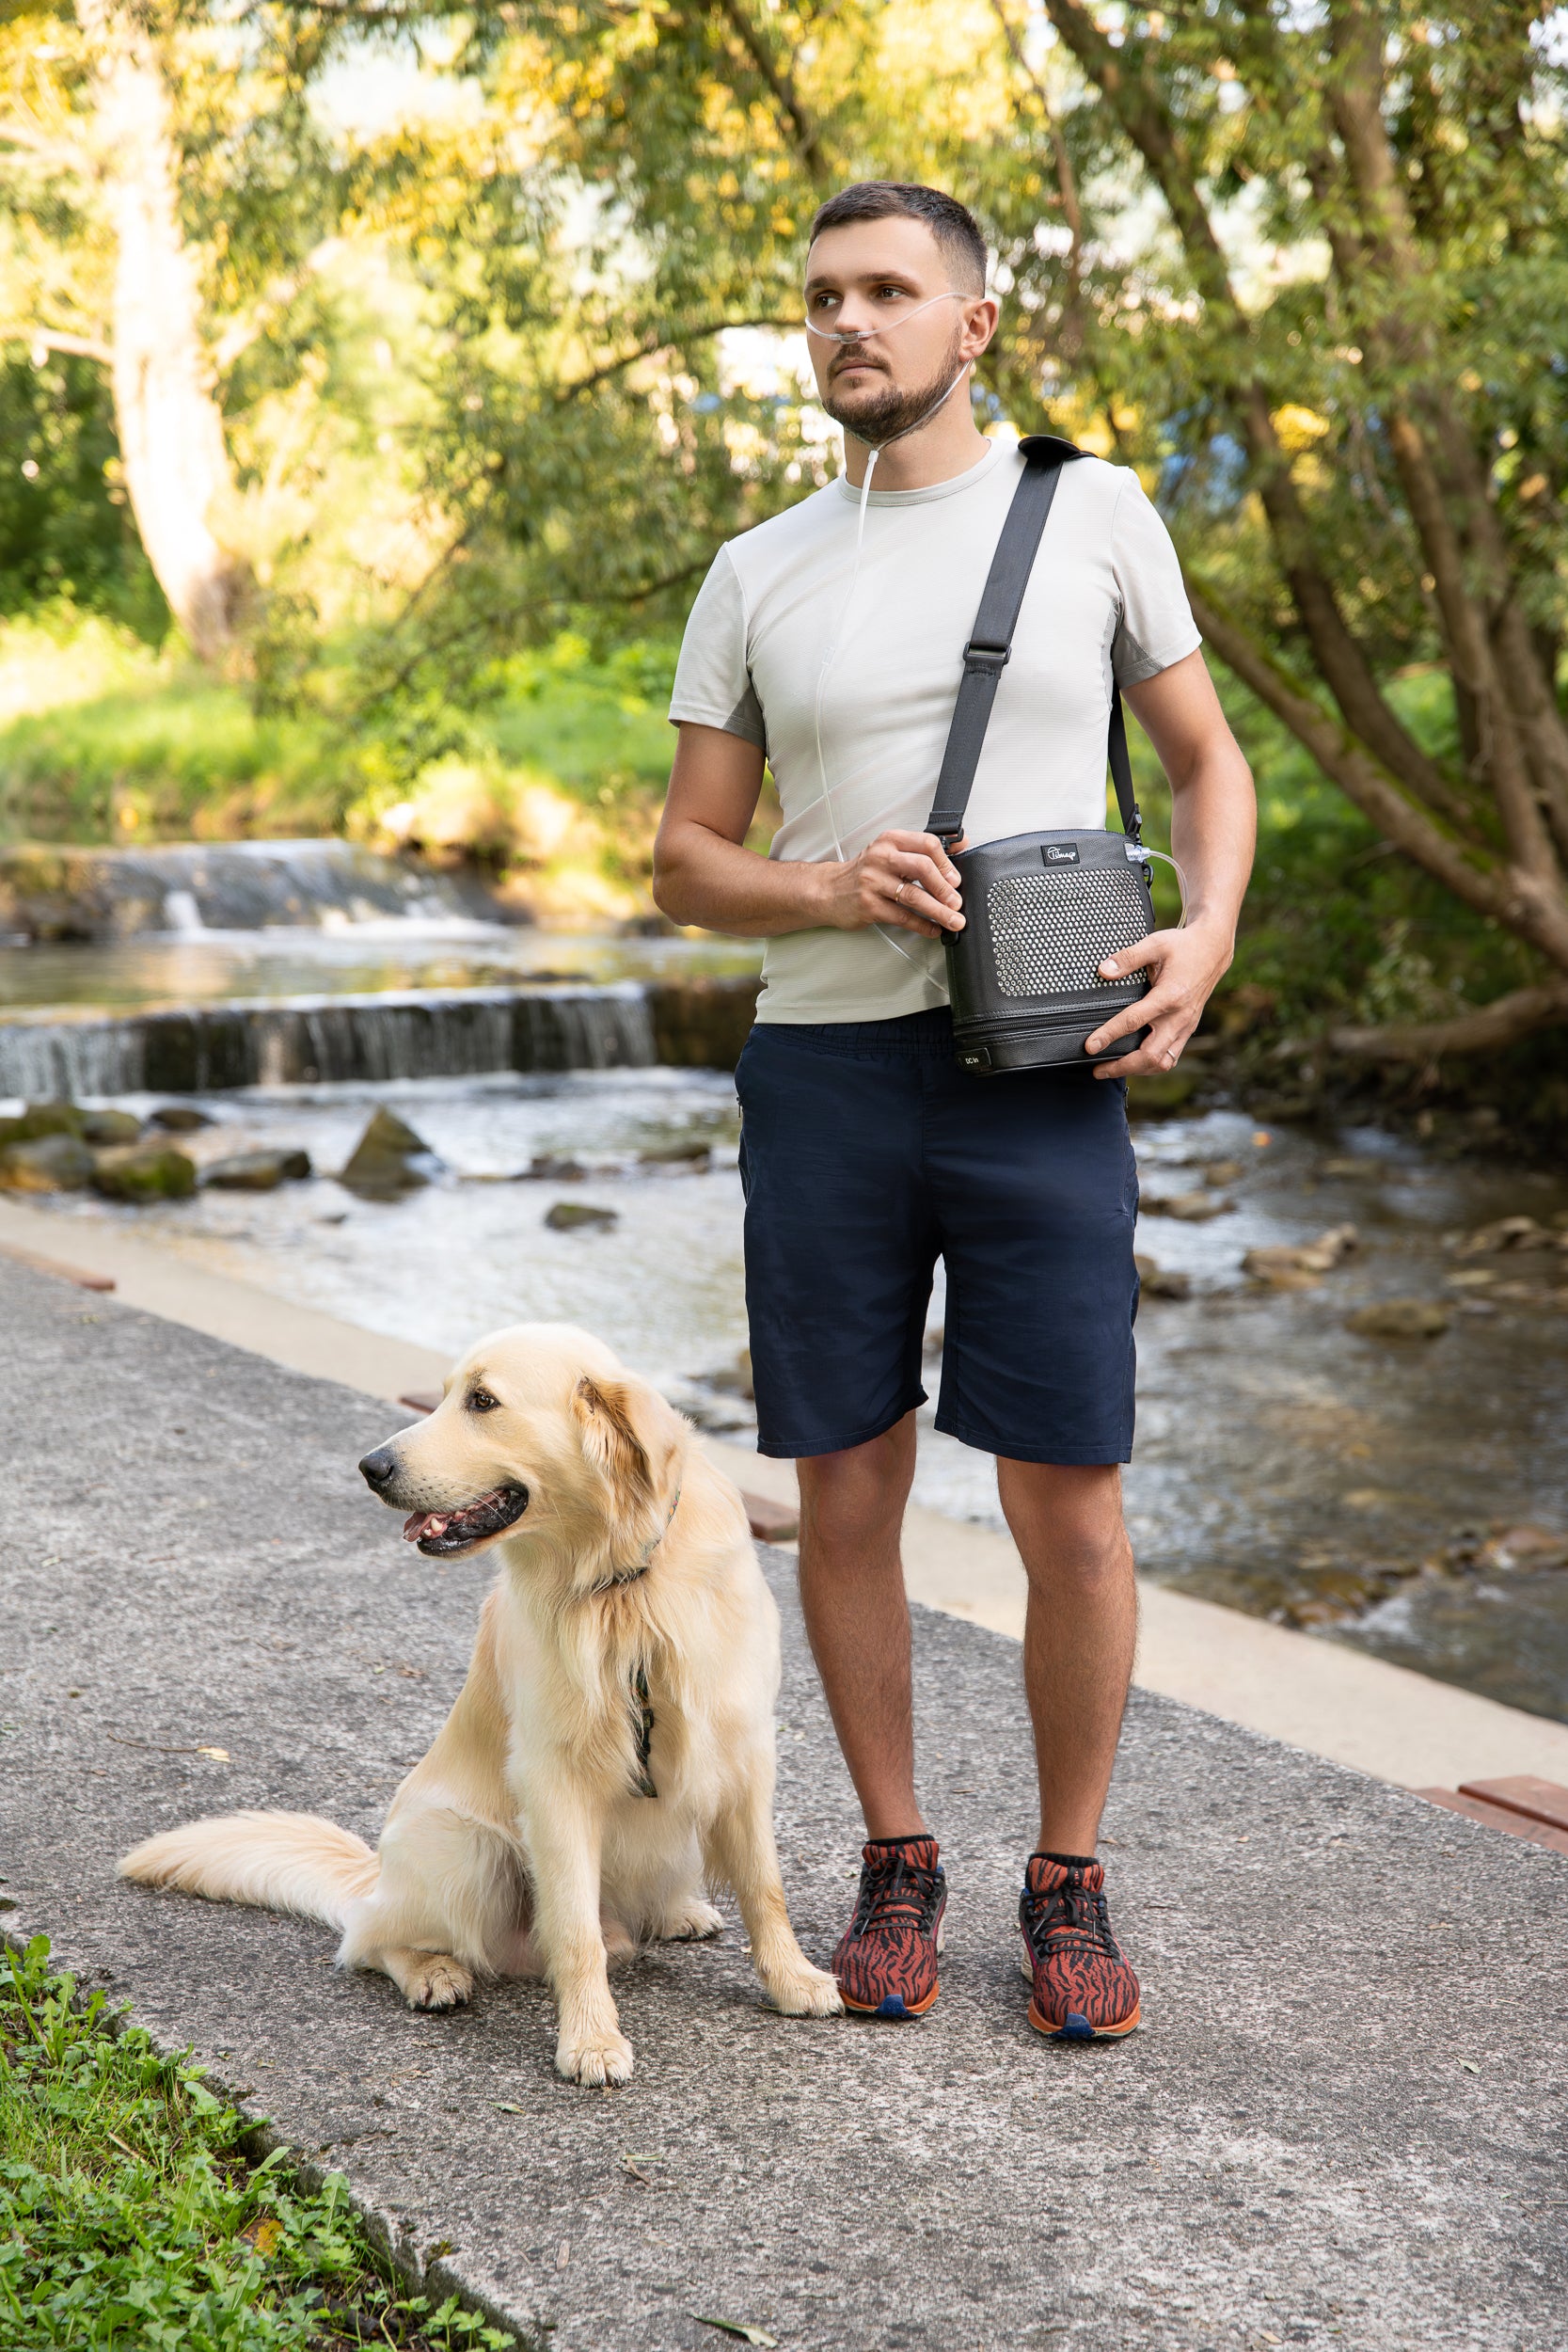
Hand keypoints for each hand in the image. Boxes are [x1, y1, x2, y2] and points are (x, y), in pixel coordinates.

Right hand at [818, 829, 965, 937]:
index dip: (947, 863)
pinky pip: (902, 917)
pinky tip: (932, 929)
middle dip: (944, 888)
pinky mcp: (869, 906)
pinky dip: (922, 925)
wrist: (828, 890)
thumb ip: (922, 849)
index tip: (956, 879)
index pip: (927, 844)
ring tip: (953, 920)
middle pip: (922, 868)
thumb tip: (960, 845)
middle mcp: (881, 858)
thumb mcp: (890, 852)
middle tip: (957, 901)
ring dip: (939, 910)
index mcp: (890, 841)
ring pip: (914, 896)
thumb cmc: (863, 873)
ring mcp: (873, 882)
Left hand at [1084, 920, 1232, 1079]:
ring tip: (1113, 1069)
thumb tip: (1103, 970)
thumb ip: (1128, 958)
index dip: (1109, 1035)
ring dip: (1137, 1070)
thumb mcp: (1155, 944)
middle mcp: (1179, 1017)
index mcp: (1169, 996)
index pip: (1134, 1021)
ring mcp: (1185, 1026)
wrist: (1213, 950)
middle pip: (1150, 1056)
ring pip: (1162, 1062)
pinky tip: (1135, 1063)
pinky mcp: (1187, 1029)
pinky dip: (1152, 1065)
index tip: (1090, 1046)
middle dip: (1122, 1067)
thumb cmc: (1184, 947)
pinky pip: (1171, 1057)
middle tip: (1097, 1069)